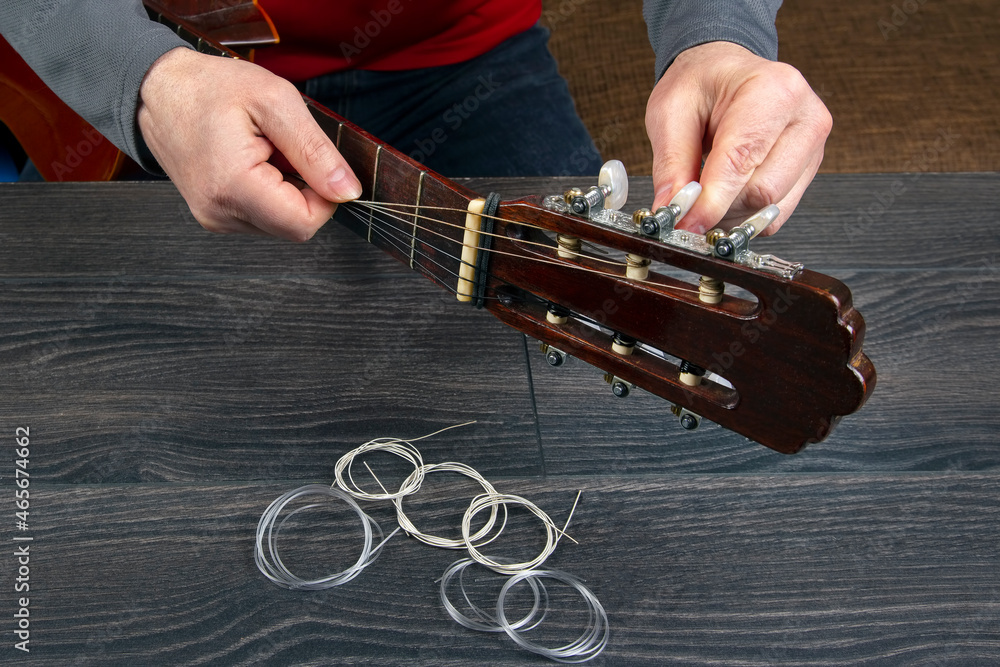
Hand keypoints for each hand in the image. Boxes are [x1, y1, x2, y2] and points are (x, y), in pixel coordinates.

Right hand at [137, 47, 360, 240]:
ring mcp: (215, 218)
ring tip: (262, 152)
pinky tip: (252, 162)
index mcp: (233, 186)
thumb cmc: (208, 88)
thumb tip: (347, 191)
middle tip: (282, 150)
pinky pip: (262, 217)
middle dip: (304, 191)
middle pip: (294, 227)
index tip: (316, 164)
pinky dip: (269, 192)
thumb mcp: (275, 102)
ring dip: (286, 191)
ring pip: (280, 224)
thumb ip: (316, 151)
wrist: (157, 90)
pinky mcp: (215, 217)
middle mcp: (220, 212)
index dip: (325, 197)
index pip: (304, 223)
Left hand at [645, 41, 831, 235]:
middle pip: (762, 191)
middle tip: (686, 208)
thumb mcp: (670, 112)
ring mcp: (812, 146)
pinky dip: (746, 214)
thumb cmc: (702, 83)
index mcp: (773, 90)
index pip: (741, 161)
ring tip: (705, 195)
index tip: (683, 223)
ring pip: (771, 207)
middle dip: (719, 208)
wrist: (725, 72)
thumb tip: (671, 212)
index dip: (710, 201)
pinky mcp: (809, 168)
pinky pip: (778, 211)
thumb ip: (672, 164)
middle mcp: (804, 118)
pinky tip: (726, 196)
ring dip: (731, 214)